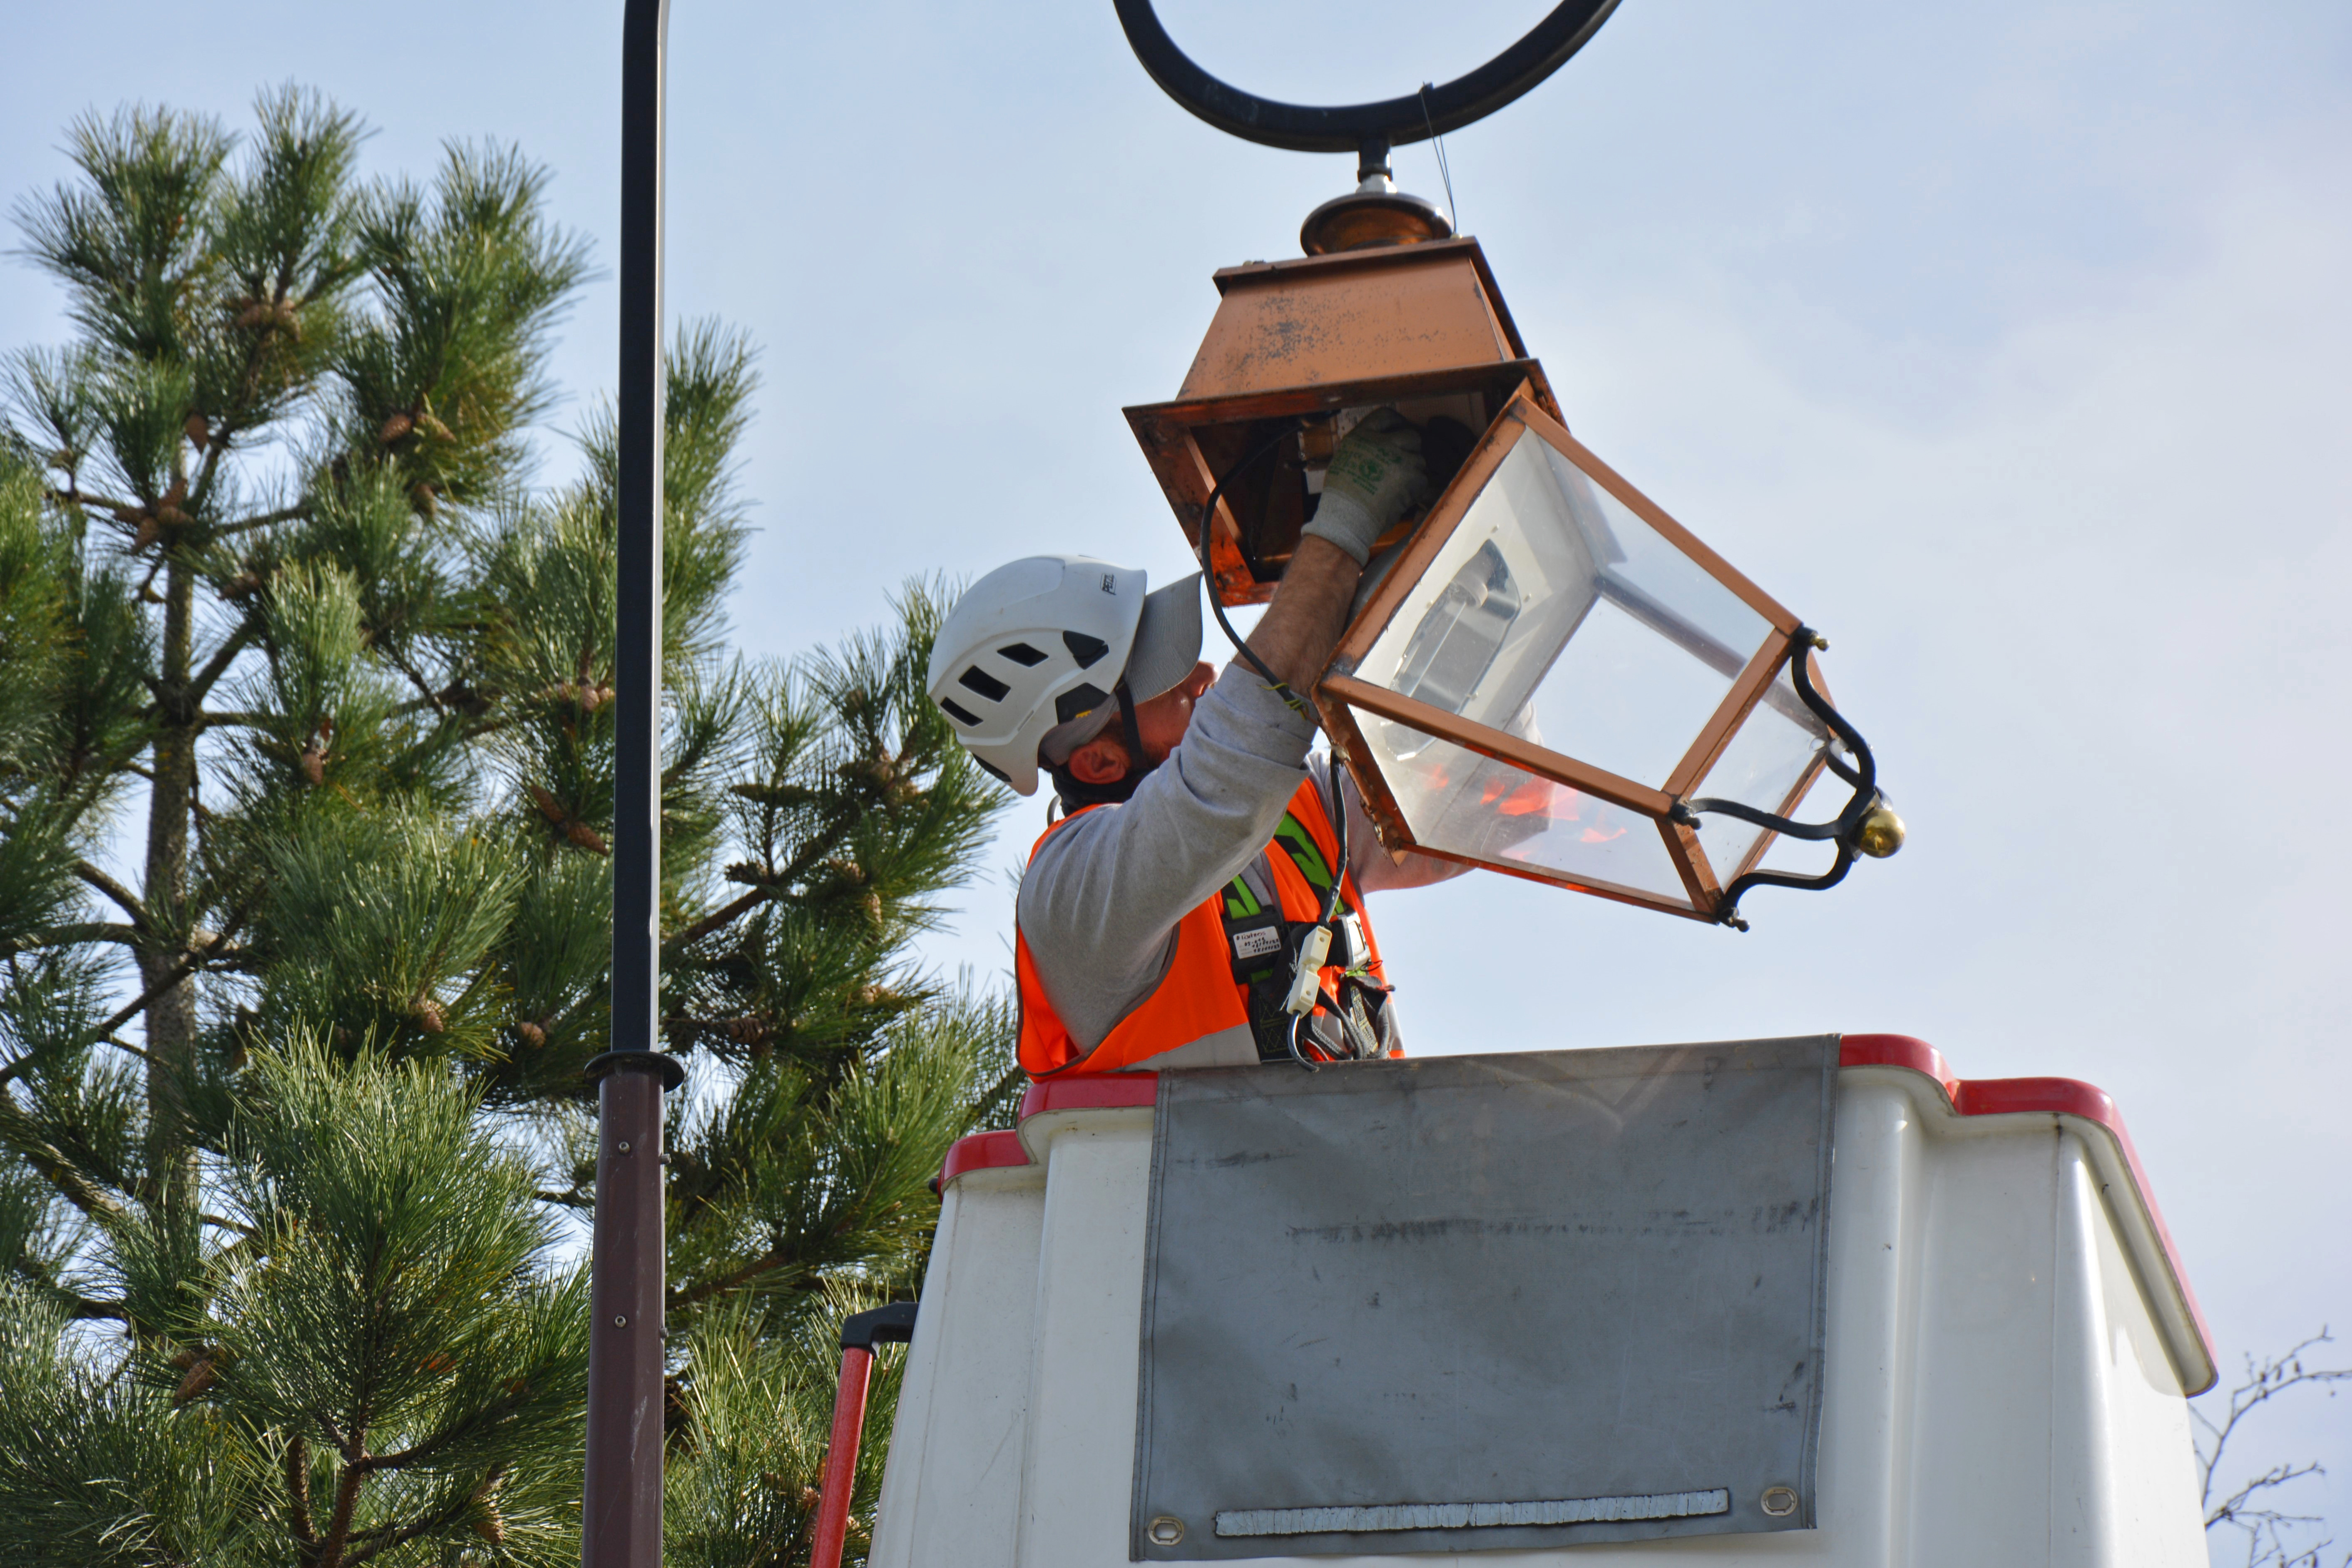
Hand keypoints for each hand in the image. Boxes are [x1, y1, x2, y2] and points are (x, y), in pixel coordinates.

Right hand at [1300, 408, 1428, 564]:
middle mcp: (1383, 443)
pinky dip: (1414, 489)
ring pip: (1418, 459)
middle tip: (1400, 464)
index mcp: (1363, 436)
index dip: (1395, 423)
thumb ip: (1365, 446)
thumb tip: (1382, 443)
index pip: (1386, 416)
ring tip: (1395, 486)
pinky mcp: (1413, 478)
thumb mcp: (1345, 458)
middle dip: (1408, 449)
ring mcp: (1401, 459)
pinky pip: (1422, 478)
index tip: (1398, 430)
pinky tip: (1399, 497)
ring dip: (1411, 471)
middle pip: (1410, 436)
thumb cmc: (1341, 496)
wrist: (1348, 519)